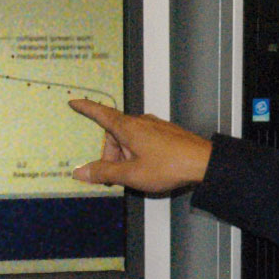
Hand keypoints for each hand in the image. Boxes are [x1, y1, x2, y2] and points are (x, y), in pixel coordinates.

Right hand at [69, 98, 212, 192]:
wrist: (204, 163)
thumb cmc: (167, 166)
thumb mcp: (131, 174)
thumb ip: (104, 173)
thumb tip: (80, 171)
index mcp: (127, 127)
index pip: (100, 113)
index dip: (86, 108)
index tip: (74, 102)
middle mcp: (140, 122)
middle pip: (114, 133)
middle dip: (109, 154)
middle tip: (113, 176)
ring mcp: (154, 126)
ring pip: (129, 138)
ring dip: (124, 155)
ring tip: (133, 175)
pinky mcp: (166, 133)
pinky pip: (143, 140)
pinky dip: (137, 153)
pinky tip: (147, 168)